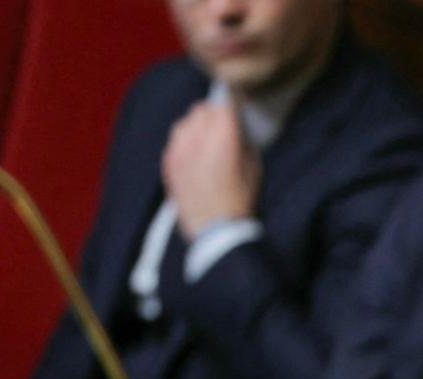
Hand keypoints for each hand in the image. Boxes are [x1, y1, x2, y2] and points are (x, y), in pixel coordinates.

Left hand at [162, 100, 258, 237]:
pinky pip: (174, 141)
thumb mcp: (253, 167)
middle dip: (213, 114)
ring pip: (185, 122)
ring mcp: (179, 150)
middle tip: (223, 127)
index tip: (238, 108)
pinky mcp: (168, 163)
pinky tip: (194, 156)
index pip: (224, 104)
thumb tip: (236, 128)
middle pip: (202, 109)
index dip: (233, 104)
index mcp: (223, 137)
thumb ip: (243, 141)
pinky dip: (184, 142)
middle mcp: (197, 138)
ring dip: (196, 126)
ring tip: (205, 141)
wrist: (215, 230)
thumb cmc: (239, 200)